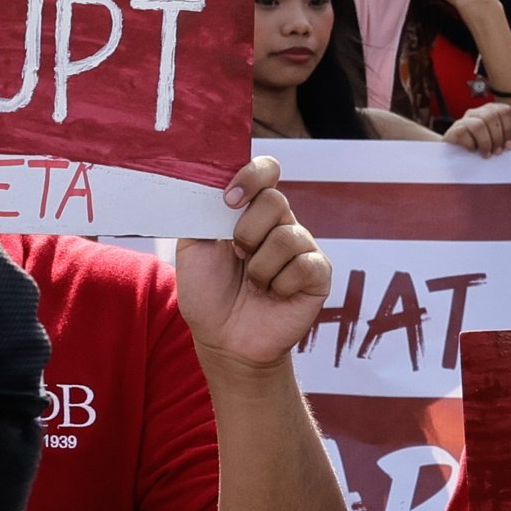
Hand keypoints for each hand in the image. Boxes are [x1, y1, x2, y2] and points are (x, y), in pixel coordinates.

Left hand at [174, 157, 332, 370]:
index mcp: (251, 210)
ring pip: (287, 236)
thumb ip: (201, 210)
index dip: (251, 176)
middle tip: (238, 256)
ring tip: (255, 284)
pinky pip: (304, 265)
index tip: (229, 200)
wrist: (223, 340)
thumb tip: (210, 180)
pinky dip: (280, 284)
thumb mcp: (192, 247)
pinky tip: (274, 295)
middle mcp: (280, 223)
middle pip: (275, 200)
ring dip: (260, 267)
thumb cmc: (208, 294)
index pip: (266, 170)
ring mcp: (302, 248)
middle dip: (246, 233)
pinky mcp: (318, 274)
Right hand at [443, 96, 510, 157]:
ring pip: (479, 125)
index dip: (509, 131)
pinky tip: (473, 151)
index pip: (504, 111)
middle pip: (492, 117)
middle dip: (498, 138)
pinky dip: (471, 145)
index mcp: (494, 110)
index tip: (509, 145)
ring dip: (486, 143)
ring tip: (487, 154)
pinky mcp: (454, 130)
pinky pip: (463, 132)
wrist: (469, 167)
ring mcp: (464, 120)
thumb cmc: (494, 150)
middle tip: (497, 152)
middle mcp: (478, 112)